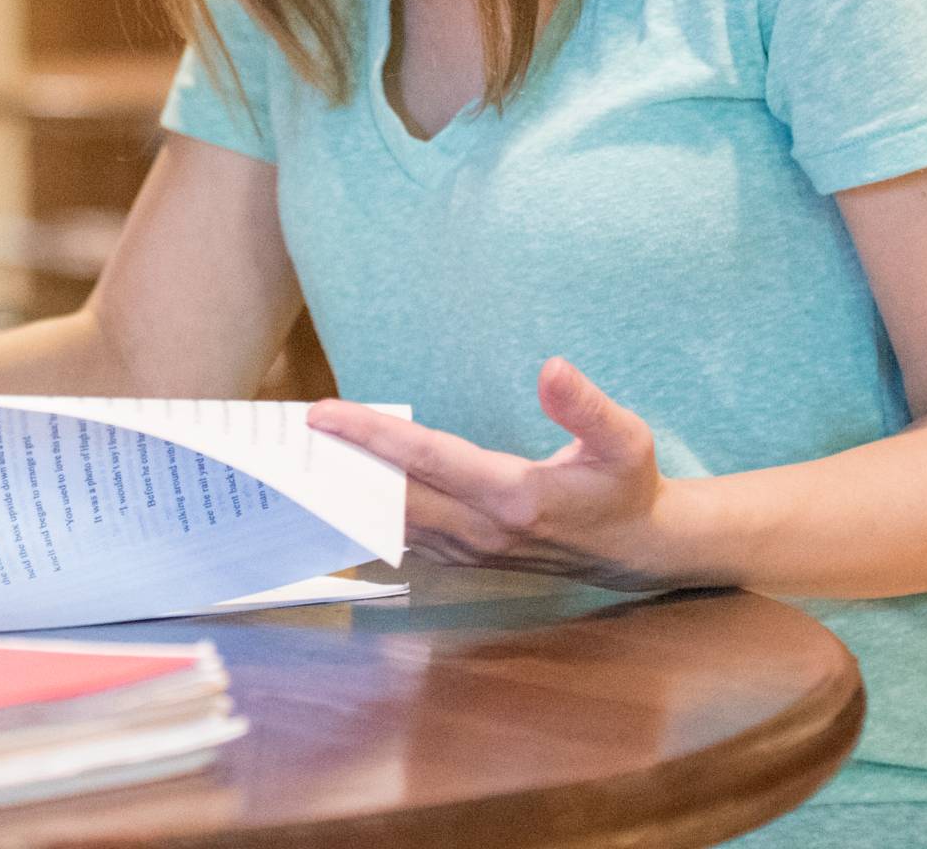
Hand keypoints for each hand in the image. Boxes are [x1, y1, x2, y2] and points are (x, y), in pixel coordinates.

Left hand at [307, 360, 684, 591]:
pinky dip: (368, 514)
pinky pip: (403, 537)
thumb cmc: (628, 485)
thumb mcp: (626, 440)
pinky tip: (340, 492)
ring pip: (392, 522)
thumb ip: (588, 406)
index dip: (372, 436)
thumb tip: (551, 368)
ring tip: (301, 458)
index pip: (428, 459)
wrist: (638, 550)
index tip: (323, 414)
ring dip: (347, 492)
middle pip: (393, 495)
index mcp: (514, 497)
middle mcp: (482, 530)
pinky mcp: (464, 558)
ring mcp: (470, 551)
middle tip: (288, 433)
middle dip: (339, 464)